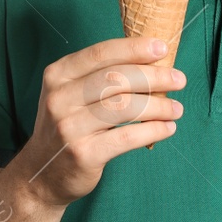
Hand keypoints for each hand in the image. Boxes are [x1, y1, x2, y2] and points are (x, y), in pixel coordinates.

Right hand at [13, 36, 184, 209]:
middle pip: (116, 79)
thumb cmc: (68, 127)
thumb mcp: (71, 94)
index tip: (162, 48)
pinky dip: (153, 130)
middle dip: (154, 76)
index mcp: (57, 75)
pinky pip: (127, 137)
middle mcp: (60, 98)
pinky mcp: (83, 153)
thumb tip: (152, 64)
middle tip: (179, 79)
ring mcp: (69, 127)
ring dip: (159, 105)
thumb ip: (100, 78)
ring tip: (176, 108)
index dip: (134, 49)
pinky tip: (167, 128)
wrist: (42, 173)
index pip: (101, 54)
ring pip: (125, 107)